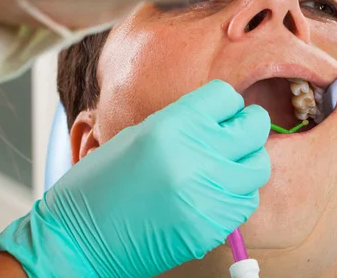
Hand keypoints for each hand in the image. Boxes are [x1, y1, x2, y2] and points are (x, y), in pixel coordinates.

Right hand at [0, 80, 270, 276]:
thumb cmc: (101, 184)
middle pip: (253, 127)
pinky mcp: (211, 227)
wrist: (78, 239)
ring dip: (246, 159)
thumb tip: (223, 117)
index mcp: (170, 127)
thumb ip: (185, 123)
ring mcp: (206, 195)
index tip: (221, 112)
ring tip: (226, 163)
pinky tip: (217, 190)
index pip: (226, 96)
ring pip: (258, 165)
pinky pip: (247, 200)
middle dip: (248, 124)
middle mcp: (194, 158)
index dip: (225, 103)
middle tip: (237, 131)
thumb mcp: (139, 136)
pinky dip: (238, 192)